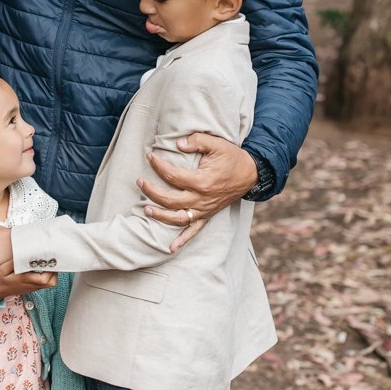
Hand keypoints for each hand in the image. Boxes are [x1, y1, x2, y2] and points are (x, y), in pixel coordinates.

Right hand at [0, 262, 56, 302]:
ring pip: (50, 283)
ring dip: (53, 272)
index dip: (49, 268)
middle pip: (51, 281)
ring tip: (48, 262)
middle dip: (54, 269)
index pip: (43, 278)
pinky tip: (44, 266)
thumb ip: (12, 262)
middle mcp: (31, 285)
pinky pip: (46, 283)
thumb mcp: (2, 269)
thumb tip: (23, 254)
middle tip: (50, 258)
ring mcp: (33, 287)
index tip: (48, 258)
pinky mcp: (33, 287)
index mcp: (25, 280)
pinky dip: (49, 275)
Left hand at [137, 134, 257, 251]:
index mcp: (202, 181)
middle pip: (170, 200)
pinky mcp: (207, 215)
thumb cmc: (232, 157)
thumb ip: (197, 141)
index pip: (172, 176)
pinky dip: (182, 240)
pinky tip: (171, 248)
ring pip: (178, 218)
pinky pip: (194, 231)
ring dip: (160, 216)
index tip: (150, 157)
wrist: (250, 174)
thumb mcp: (217, 144)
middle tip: (140, 182)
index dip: (158, 166)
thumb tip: (178, 144)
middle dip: (151, 191)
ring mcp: (204, 210)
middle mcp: (201, 199)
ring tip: (146, 209)